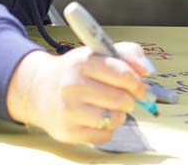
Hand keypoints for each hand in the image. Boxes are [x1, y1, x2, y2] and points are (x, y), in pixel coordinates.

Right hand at [5, 42, 153, 145]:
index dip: (138, 83)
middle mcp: (73, 85)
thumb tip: (148, 69)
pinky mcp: (68, 131)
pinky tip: (99, 118)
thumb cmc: (74, 71)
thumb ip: (127, 53)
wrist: (38, 89)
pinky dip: (108, 128)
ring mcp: (69, 110)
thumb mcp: (97, 53)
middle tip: (124, 97)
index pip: (123, 74)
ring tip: (110, 108)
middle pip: (121, 99)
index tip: (141, 87)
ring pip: (114, 119)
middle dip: (129, 100)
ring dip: (119, 115)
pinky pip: (103, 135)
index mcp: (83, 62)